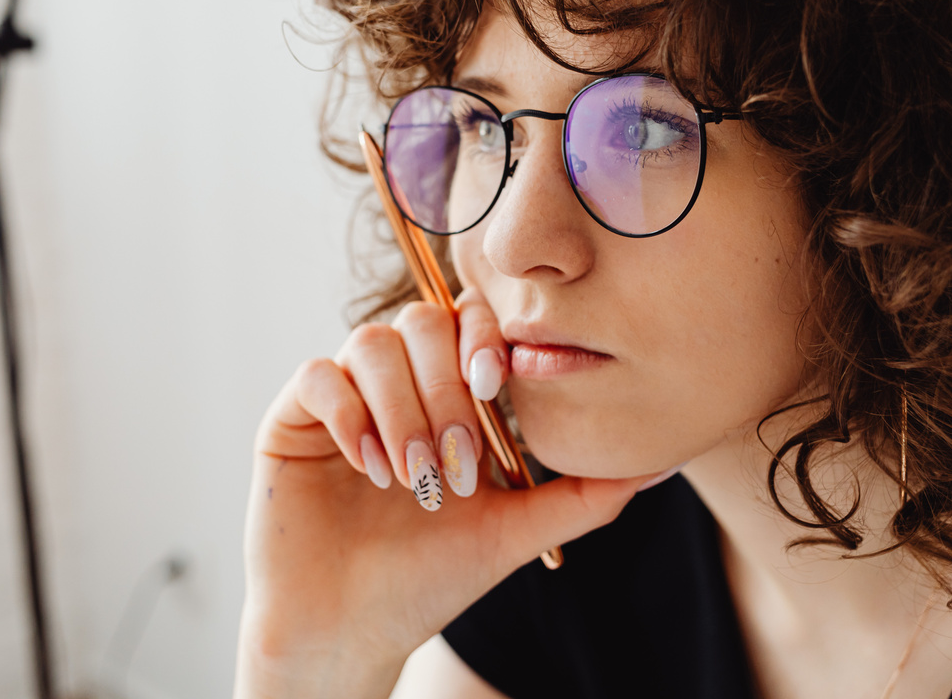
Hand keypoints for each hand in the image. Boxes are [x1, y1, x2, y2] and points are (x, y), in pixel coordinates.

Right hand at [236, 288, 647, 697]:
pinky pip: (317, 375)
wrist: (352, 629)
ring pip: (371, 344)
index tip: (498, 388)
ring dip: (402, 409)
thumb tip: (659, 465)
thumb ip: (584, 496)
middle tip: (455, 465)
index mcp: (446, 395)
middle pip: (421, 322)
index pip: (468, 322)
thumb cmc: (429, 579)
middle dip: (445, 389)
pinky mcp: (292, 417)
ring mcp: (342, 396)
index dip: (485, 338)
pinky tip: (370, 468)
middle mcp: (395, 383)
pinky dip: (349, 415)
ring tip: (414, 477)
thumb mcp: (515, 531)